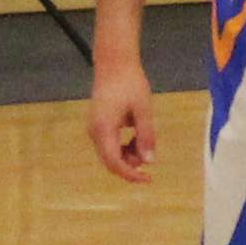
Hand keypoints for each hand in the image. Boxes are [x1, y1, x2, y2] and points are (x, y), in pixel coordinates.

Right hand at [83, 55, 154, 183]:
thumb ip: (146, 135)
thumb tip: (150, 161)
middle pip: (111, 161)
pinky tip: (137, 136)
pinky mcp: (98, 126)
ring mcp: (94, 129)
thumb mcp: (143, 110)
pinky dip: (124, 146)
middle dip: (131, 164)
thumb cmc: (130, 84)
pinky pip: (110, 145)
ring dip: (129, 155)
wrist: (114, 65)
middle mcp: (95, 132)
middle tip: (150, 153)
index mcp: (104, 129)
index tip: (148, 179)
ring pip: (111, 154)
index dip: (131, 174)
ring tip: (144, 139)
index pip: (114, 162)